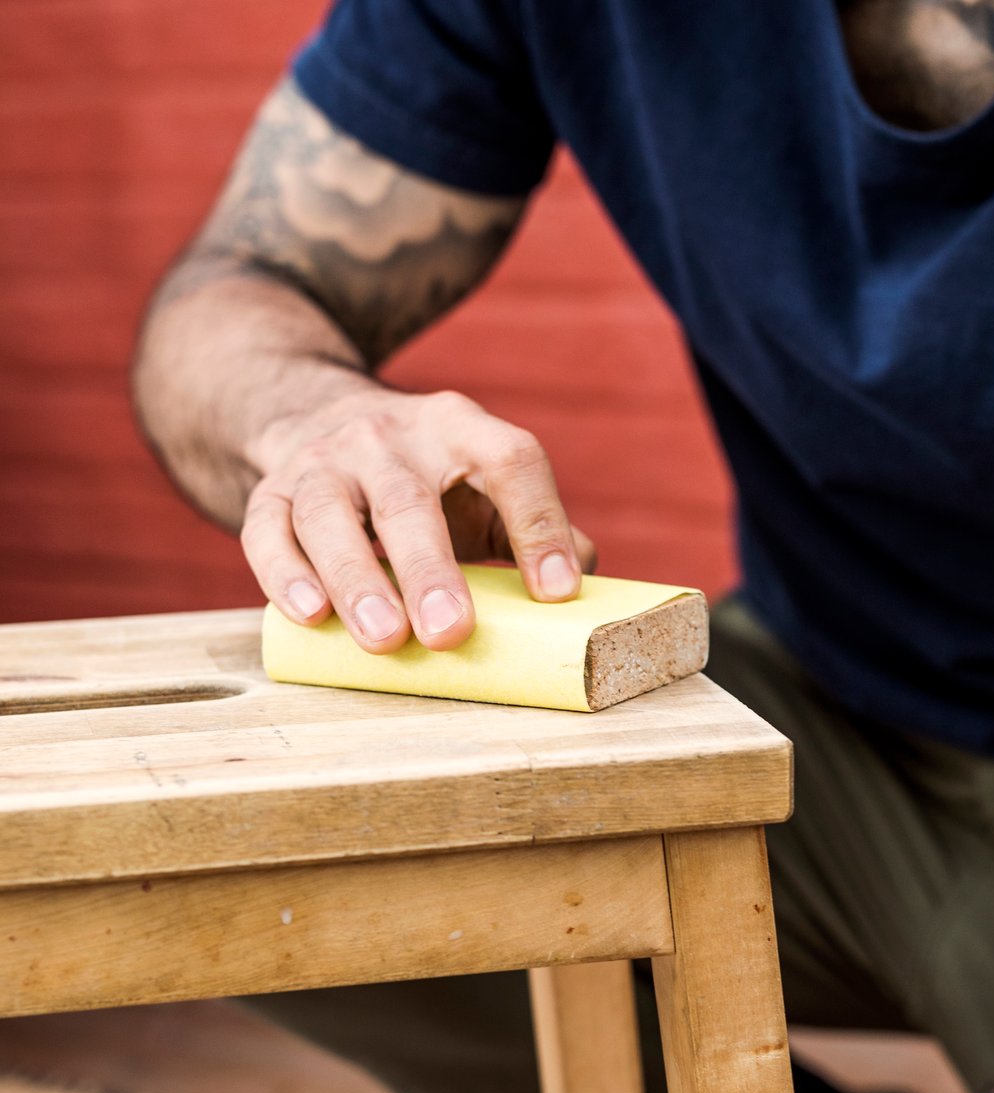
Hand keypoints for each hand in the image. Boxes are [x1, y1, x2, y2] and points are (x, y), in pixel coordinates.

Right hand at [240, 386, 595, 652]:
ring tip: (384, 639)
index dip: (538, 524)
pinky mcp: (271, 489)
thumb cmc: (426, 479)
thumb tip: (588, 591)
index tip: (558, 592)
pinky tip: (309, 615)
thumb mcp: (485, 487)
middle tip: (450, 632)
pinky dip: (284, 573)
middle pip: (409, 498)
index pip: (510, 461)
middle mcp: (391, 436)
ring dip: (356, 579)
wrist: (313, 414)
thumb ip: (535, 527)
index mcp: (461, 429)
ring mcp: (325, 460)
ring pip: (331, 514)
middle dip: (431, 569)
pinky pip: (268, 528)